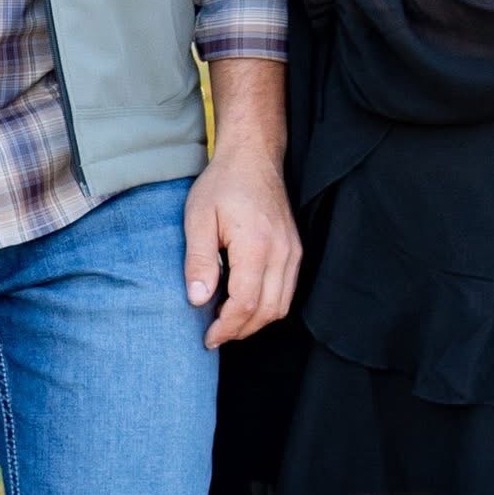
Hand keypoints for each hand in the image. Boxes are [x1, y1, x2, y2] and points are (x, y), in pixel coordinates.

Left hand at [184, 142, 299, 349]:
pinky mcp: (295, 251)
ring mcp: (293, 252)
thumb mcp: (198, 218)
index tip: (207, 337)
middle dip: (240, 330)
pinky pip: (286, 291)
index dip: (226, 327)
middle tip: (214, 336)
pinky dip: (267, 306)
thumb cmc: (223, 184)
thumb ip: (199, 261)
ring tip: (227, 323)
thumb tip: (198, 300)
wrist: (254, 157)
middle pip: (268, 312)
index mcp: (256, 246)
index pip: (246, 304)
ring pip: (282, 305)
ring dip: (255, 322)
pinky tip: (243, 303)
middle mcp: (282, 253)